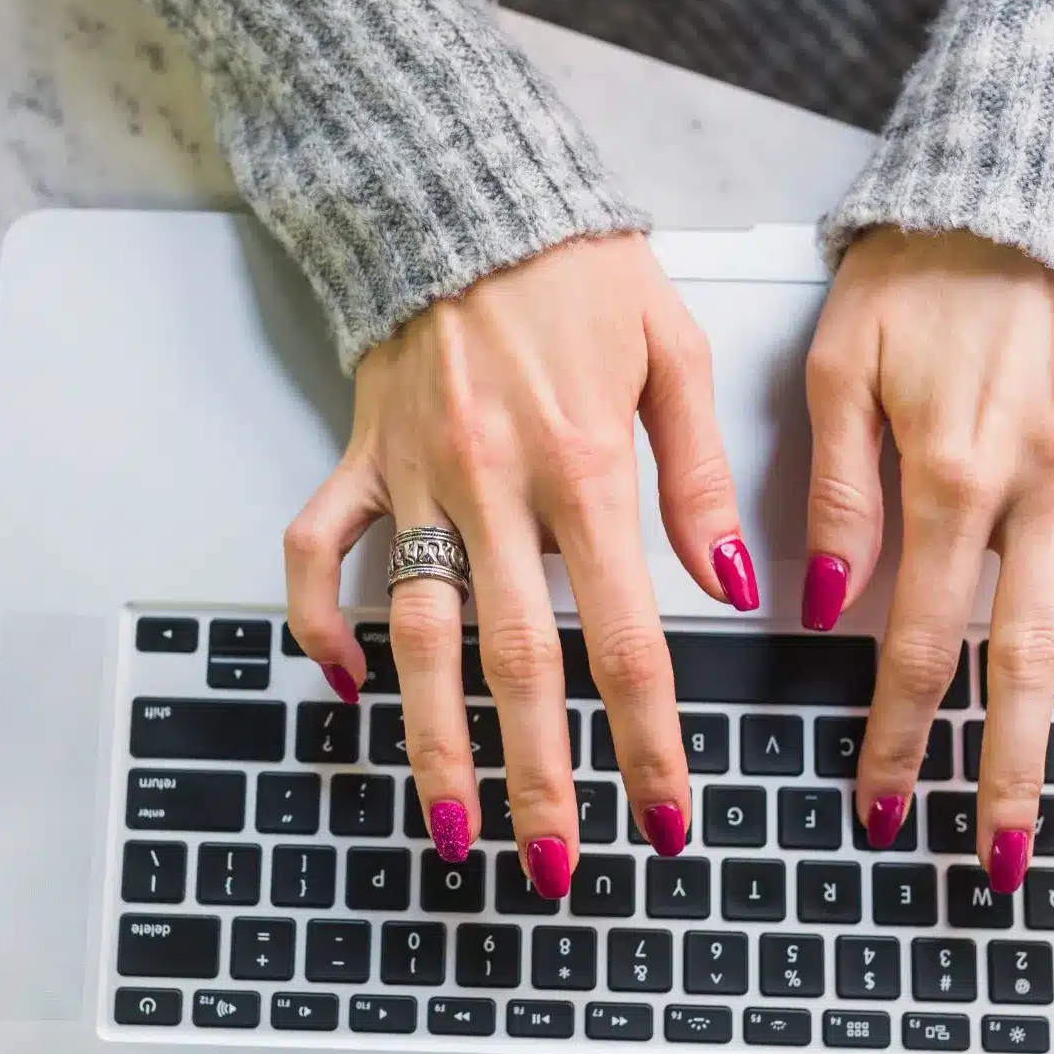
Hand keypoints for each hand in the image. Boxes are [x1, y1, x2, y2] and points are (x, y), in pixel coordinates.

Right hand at [284, 234, 759, 894]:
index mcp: (580, 466)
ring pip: (415, 635)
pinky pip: (318, 553)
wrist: (464, 188)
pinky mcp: (358, 461)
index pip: (622, 635)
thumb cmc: (576, 267)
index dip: (647, 737)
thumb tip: (734, 589)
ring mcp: (412, 480)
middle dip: (540, 776)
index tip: (665, 814)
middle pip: (515, 662)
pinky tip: (348, 688)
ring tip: (454, 826)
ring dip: (433, 741)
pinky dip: (322, 623)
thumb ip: (697, 478)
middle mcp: (491, 486)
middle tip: (558, 866)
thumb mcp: (672, 352)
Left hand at [805, 229, 1053, 893]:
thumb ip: (834, 493)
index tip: (884, 797)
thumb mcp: (834, 368)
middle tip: (1003, 857)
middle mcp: (1041, 484)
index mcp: (951, 473)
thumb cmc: (915, 271)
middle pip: (1026, 659)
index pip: (922, 637)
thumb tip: (816, 598)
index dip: (899, 730)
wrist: (1011, 183)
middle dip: (1009, 769)